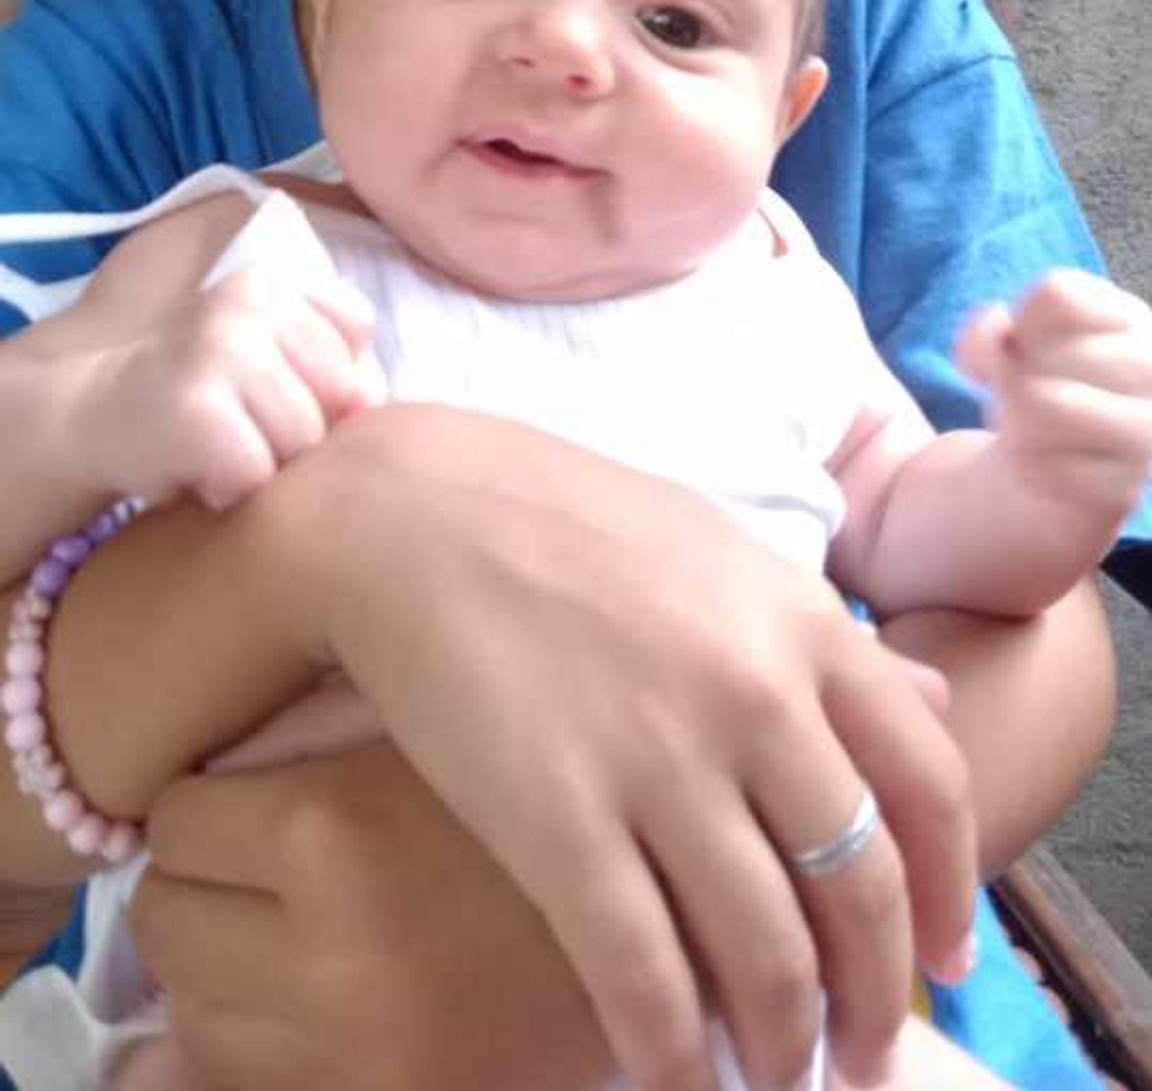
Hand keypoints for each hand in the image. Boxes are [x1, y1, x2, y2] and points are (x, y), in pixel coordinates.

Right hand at [94, 267, 385, 508]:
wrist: (87, 417)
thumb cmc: (195, 396)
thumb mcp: (262, 356)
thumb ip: (329, 363)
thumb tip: (369, 398)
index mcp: (270, 283)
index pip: (356, 329)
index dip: (329, 374)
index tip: (272, 385)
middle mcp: (246, 304)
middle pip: (340, 392)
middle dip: (301, 426)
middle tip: (240, 423)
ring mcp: (219, 352)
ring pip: (303, 439)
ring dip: (264, 463)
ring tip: (218, 446)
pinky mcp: (195, 409)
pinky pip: (256, 475)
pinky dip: (229, 489)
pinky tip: (195, 470)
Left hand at [132, 741, 614, 1090]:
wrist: (689, 905)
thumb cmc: (547, 778)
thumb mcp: (429, 721)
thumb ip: (309, 727)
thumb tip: (190, 773)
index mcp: (333, 831)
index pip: (174, 820)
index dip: (216, 804)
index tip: (266, 798)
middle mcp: (330, 952)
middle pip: (166, 920)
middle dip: (209, 889)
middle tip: (276, 866)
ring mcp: (355, 1051)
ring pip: (189, 1017)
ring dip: (230, 972)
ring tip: (314, 930)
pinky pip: (247, 1086)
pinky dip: (268, 1045)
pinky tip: (335, 996)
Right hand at [298, 409, 976, 1089]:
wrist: (411, 510)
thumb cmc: (564, 523)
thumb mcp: (719, 551)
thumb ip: (823, 635)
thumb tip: (933, 695)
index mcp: (804, 624)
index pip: (929, 784)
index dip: (951, 894)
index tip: (947, 963)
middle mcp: (756, 697)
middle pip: (862, 891)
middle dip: (872, 1002)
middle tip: (860, 1063)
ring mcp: (661, 761)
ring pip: (767, 955)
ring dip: (784, 1045)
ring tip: (774, 1079)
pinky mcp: (559, 821)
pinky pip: (644, 977)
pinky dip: (676, 1054)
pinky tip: (674, 1080)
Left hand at [957, 268, 1151, 520]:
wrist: (1040, 481)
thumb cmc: (1030, 395)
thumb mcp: (1002, 346)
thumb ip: (989, 330)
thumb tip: (993, 338)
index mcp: (1126, 319)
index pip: (1056, 294)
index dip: (1017, 322)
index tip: (1022, 347)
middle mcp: (1149, 371)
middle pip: (1050, 350)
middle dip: (1016, 371)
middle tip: (1026, 392)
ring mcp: (1142, 435)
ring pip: (1044, 403)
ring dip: (1015, 418)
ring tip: (1027, 429)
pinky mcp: (1120, 491)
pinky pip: (1045, 469)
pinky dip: (1025, 468)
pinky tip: (1039, 470)